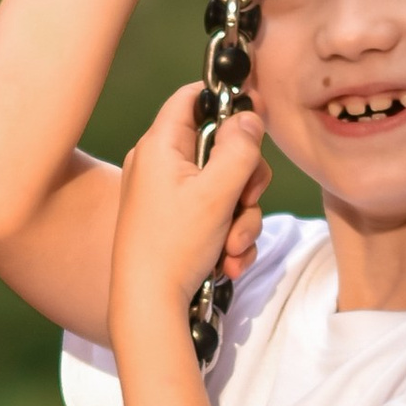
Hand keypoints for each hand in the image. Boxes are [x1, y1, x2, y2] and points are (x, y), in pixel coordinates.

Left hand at [110, 85, 268, 336]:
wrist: (149, 307)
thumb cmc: (174, 246)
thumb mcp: (216, 193)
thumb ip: (240, 149)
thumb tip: (250, 116)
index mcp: (160, 147)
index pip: (192, 97)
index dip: (226, 100)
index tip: (256, 113)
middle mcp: (161, 167)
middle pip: (221, 148)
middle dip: (245, 181)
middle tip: (245, 201)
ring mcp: (169, 197)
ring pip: (226, 189)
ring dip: (241, 219)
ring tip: (231, 247)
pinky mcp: (178, 224)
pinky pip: (217, 217)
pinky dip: (228, 238)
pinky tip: (227, 262)